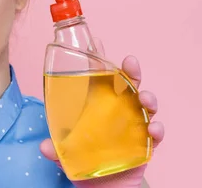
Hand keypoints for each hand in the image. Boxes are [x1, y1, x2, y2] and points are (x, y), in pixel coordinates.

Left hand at [40, 41, 164, 186]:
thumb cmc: (83, 160)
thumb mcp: (65, 154)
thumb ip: (56, 149)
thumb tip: (45, 147)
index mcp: (96, 106)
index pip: (98, 78)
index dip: (98, 59)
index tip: (97, 41)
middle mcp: (117, 111)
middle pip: (127, 85)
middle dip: (131, 71)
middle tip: (130, 63)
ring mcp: (133, 125)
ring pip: (145, 105)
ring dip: (148, 98)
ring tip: (145, 99)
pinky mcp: (145, 145)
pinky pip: (154, 134)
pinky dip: (157, 129)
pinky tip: (153, 129)